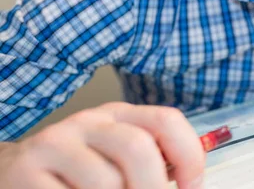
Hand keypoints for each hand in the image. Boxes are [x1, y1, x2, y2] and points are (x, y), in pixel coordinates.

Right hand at [0, 102, 204, 188]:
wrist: (12, 172)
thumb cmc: (77, 172)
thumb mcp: (116, 157)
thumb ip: (150, 161)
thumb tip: (186, 183)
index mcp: (119, 114)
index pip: (167, 120)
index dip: (189, 156)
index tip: (192, 187)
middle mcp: (89, 121)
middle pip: (138, 148)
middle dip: (154, 188)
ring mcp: (55, 143)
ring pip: (107, 182)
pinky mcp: (25, 171)